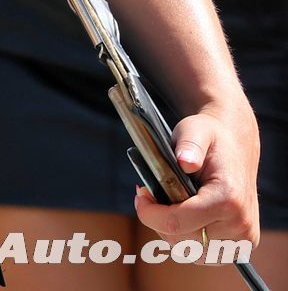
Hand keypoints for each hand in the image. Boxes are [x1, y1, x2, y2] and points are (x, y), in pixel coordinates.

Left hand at [132, 102, 261, 250]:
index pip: (176, 222)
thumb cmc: (211, 138)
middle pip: (180, 239)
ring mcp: (243, 238)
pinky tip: (183, 217)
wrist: (237, 147)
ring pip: (190, 251)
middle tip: (151, 196)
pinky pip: (203, 253)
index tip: (140, 194)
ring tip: (169, 204)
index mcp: (228, 198)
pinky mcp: (241, 245)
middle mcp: (240, 224)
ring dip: (172, 231)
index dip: (149, 212)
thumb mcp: (195, 130)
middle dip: (159, 219)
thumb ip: (189, 145)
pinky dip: (188, 238)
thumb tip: (184, 161)